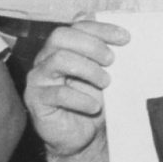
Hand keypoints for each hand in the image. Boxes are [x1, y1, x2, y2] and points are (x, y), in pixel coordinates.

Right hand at [25, 20, 128, 160]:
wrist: (84, 134)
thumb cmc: (95, 99)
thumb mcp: (108, 73)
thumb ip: (108, 51)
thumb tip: (114, 26)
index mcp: (64, 48)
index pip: (78, 26)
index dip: (101, 29)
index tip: (126, 38)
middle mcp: (47, 59)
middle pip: (62, 36)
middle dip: (92, 45)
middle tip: (112, 61)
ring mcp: (39, 78)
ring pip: (59, 60)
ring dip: (88, 70)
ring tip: (106, 83)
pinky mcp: (36, 100)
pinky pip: (57, 93)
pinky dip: (81, 99)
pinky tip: (94, 106)